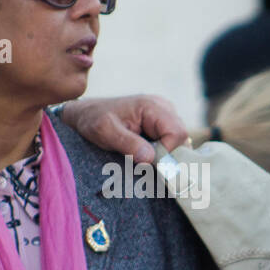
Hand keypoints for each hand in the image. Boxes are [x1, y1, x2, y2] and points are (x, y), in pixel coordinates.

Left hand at [59, 95, 188, 163]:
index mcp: (152, 106)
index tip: (148, 164)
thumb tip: (150, 159)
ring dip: (164, 155)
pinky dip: (162, 153)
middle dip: (167, 155)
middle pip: (182, 138)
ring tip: (143, 158)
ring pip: (179, 142)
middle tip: (145, 163)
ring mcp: (165, 115)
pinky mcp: (162, 124)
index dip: (167, 153)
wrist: (87, 113)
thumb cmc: (94, 120)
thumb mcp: (105, 132)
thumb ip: (128, 144)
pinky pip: (172, 141)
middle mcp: (164, 108)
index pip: (177, 133)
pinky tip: (146, 155)